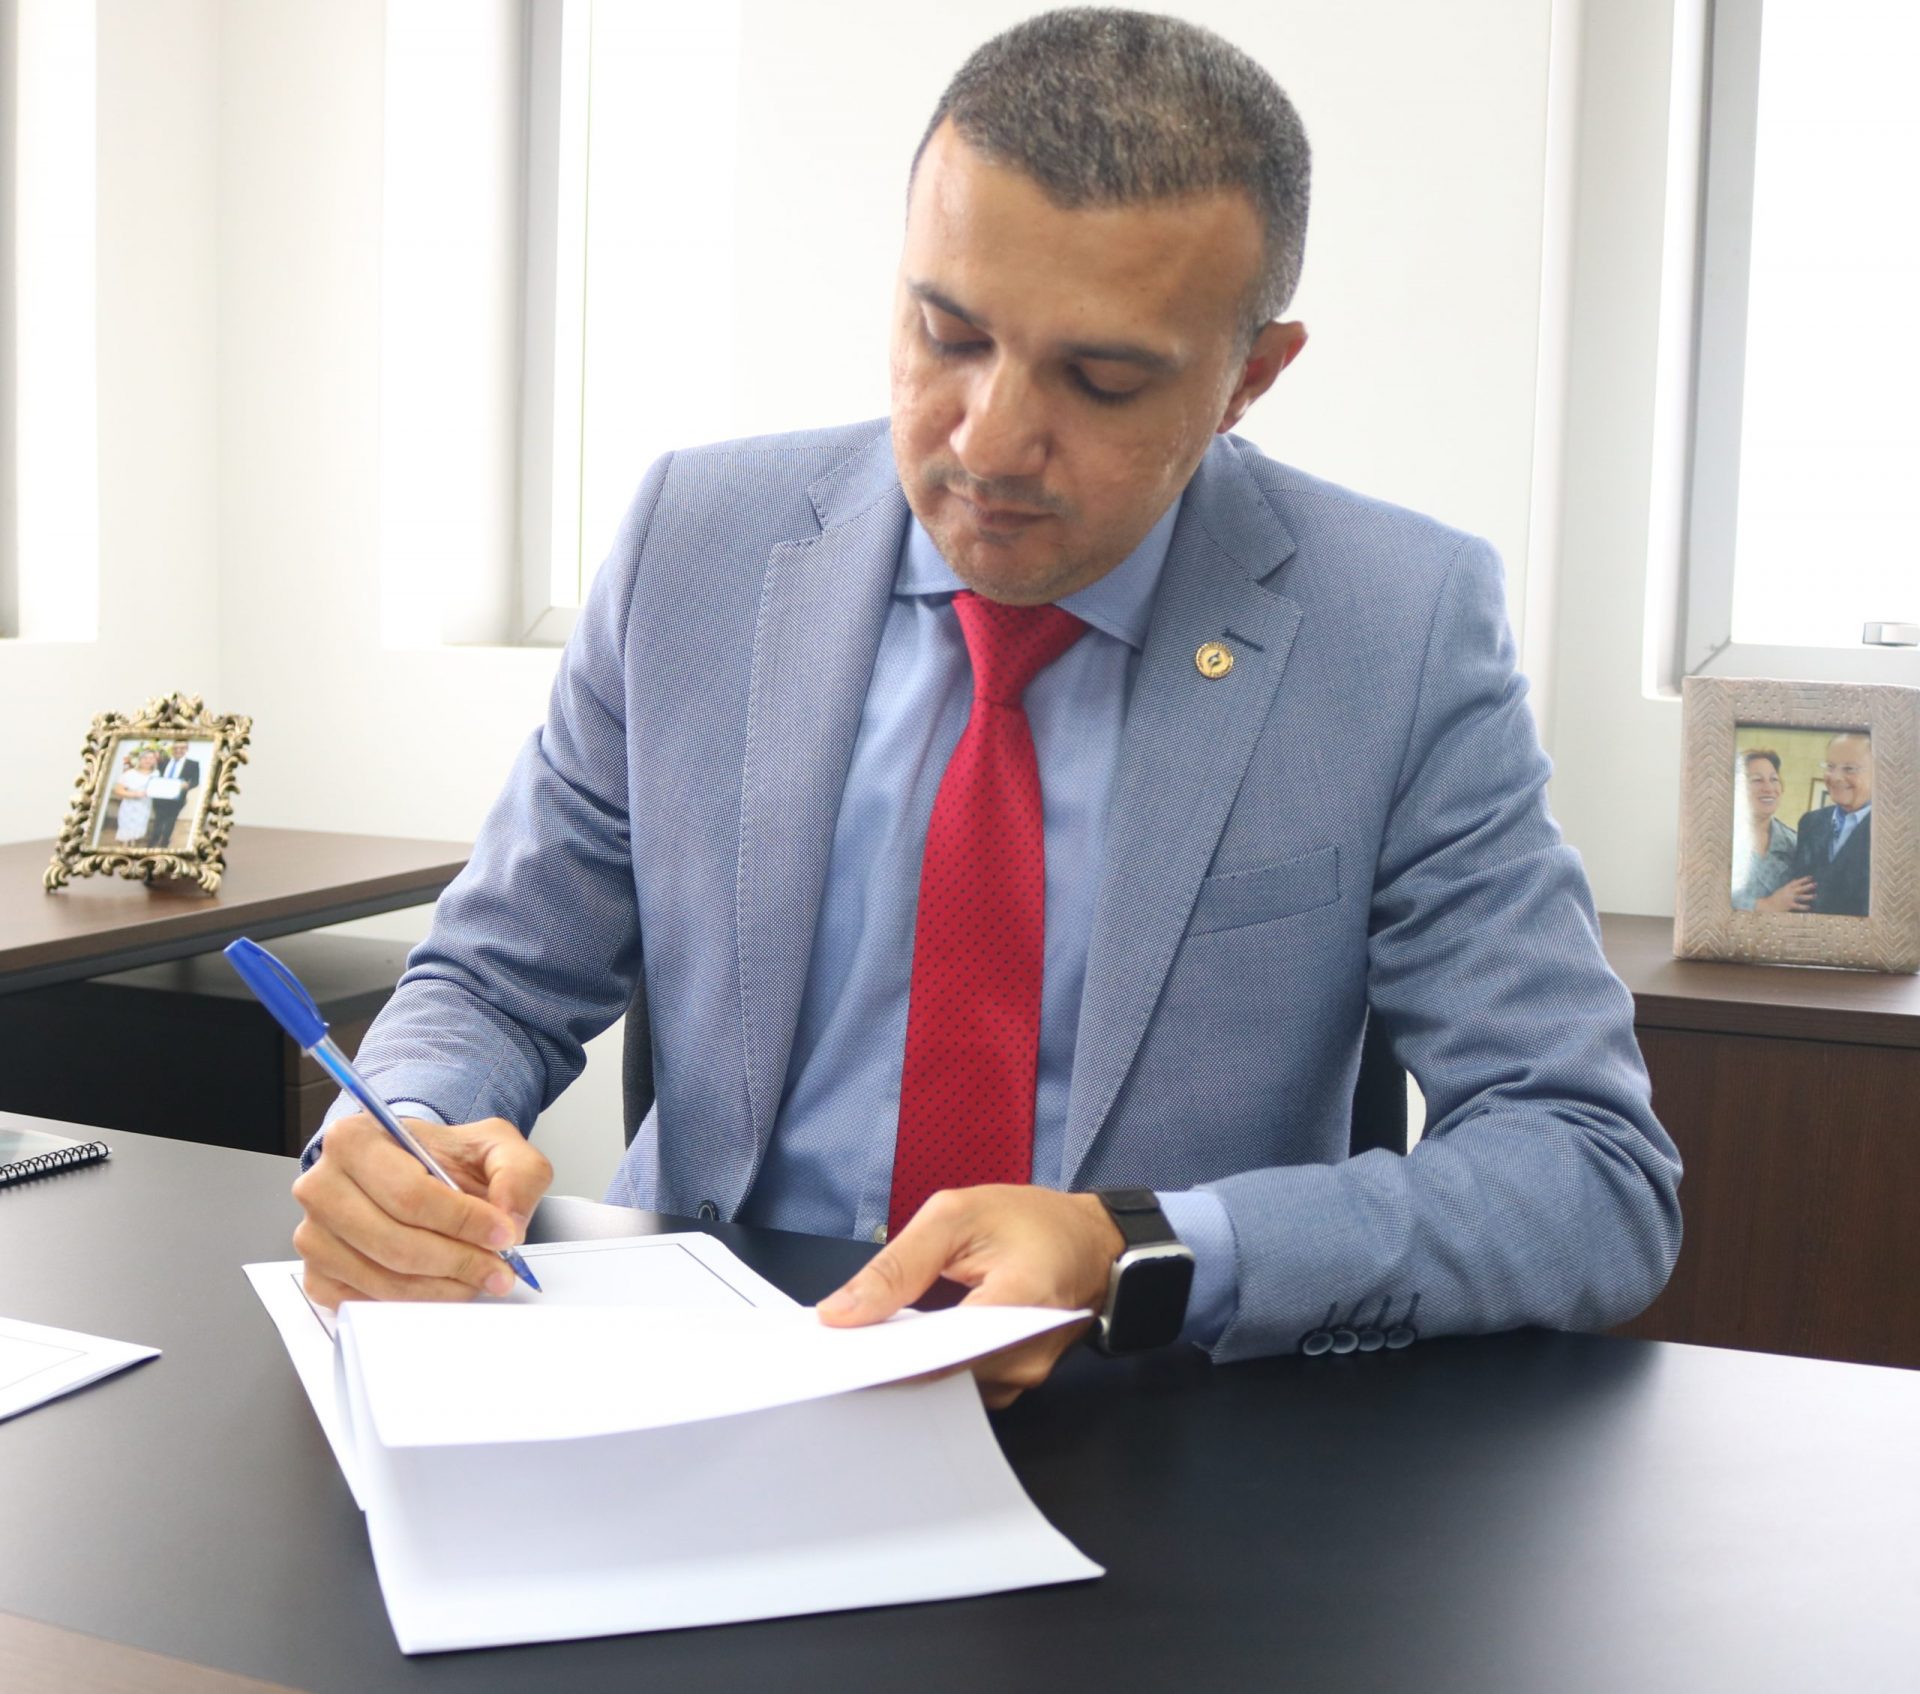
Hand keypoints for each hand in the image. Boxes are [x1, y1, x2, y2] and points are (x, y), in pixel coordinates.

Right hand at [291, 1114, 551, 1307]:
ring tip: (479, 1277)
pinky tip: (444, 1286)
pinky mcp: (318, 1275)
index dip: (463, 1221)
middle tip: (499, 1268)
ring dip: (442, 1287)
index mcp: (354, 1140)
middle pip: (394, 1241)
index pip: (409, 1194)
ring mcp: (314, 1235)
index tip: (504, 1234)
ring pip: (382, 1278)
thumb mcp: (494, 1145)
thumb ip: (517, 1171)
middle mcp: (321, 1186)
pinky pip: (366, 1302)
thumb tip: (510, 1218)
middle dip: (458, 1261)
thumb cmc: (443, 1159)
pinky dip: (413, 1302)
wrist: (418, 1174)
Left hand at [816, 1186, 1123, 1409]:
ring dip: (907, 1366)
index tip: (835, 1352)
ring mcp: (1024, 1377)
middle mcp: (1026, 1355)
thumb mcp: (957, 1215)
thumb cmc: (1031, 1221)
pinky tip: (906, 1344)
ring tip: (869, 1340)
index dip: (883, 1356)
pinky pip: (962, 1385)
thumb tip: (840, 1313)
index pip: (939, 1351)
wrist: (1092, 1244)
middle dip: (886, 1361)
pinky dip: (931, 1366)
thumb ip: (899, 1263)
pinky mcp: (1015, 1383)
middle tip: (838, 1345)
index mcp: (1020, 1303)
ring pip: (947, 1388)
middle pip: (939, 1378)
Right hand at [1755, 876, 1816, 912]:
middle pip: (1800, 888)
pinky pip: (1798, 906)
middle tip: (1815, 884)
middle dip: (1808, 886)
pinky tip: (1809, 907)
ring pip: (1800, 897)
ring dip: (1808, 896)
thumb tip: (1796, 880)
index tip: (1811, 877)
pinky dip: (1803, 907)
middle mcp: (1788, 892)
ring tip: (1815, 896)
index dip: (1804, 879)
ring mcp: (1789, 899)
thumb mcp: (1782, 889)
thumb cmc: (1775, 897)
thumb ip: (1790, 885)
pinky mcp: (1789, 905)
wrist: (1768, 905)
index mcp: (1787, 888)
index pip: (1797, 882)